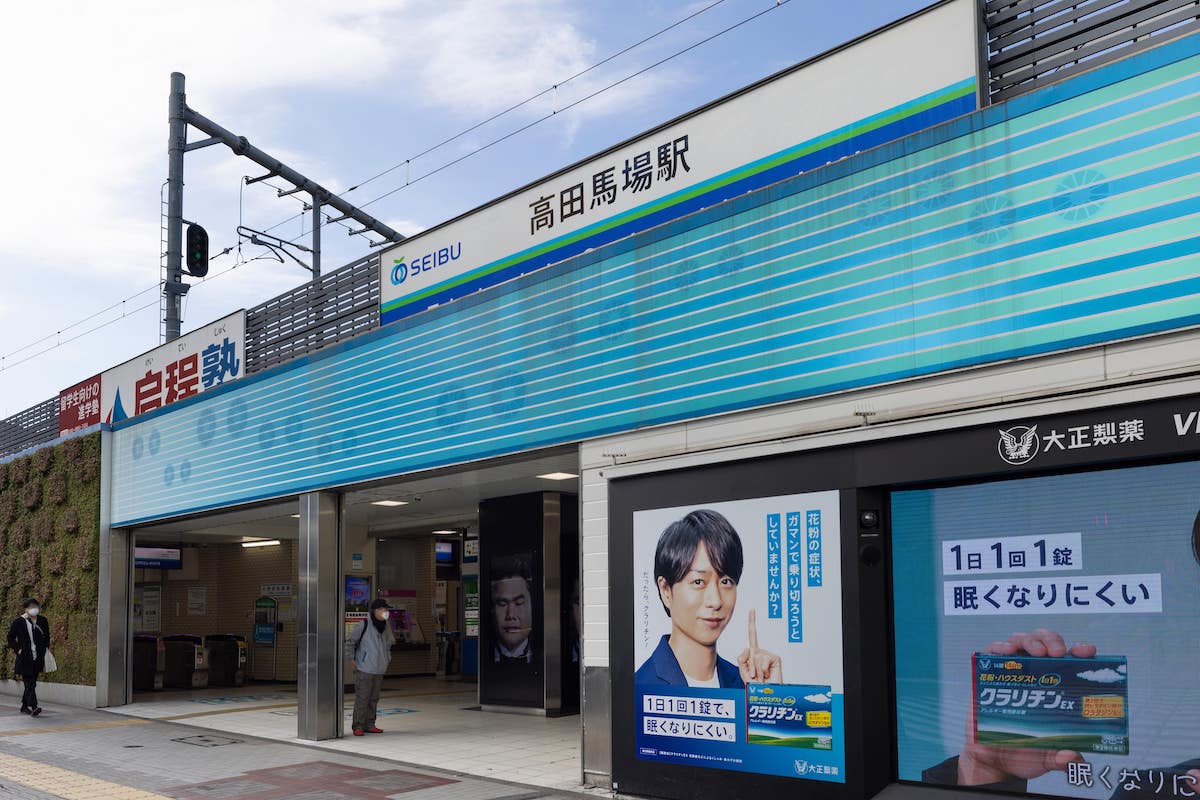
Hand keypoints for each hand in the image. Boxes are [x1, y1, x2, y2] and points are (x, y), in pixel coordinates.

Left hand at [736, 609, 782, 683]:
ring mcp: (769, 654)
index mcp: (753, 653)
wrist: (766, 694)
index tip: (752, 609)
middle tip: (755, 676)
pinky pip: (763, 659)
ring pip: (756, 656)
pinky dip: (762, 670)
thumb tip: (749, 648)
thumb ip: (741, 659)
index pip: (752, 635)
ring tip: (761, 677)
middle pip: (749, 651)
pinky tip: (766, 675)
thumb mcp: (743, 671)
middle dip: (749, 667)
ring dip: (756, 670)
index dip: (752, 622)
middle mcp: (761, 651)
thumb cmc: (756, 685)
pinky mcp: (775, 658)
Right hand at [958, 629, 1095, 785]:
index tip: (1087, 651)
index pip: (1071, 660)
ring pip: (1020, 641)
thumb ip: (1062, 760)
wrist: (992, 761)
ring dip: (1029, 641)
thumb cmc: (1025, 753)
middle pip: (1045, 642)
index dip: (1079, 651)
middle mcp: (1035, 673)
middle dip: (1052, 640)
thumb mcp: (1049, 757)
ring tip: (1037, 652)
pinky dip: (999, 648)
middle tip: (1057, 653)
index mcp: (1056, 686)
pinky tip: (1006, 652)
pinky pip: (992, 653)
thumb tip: (1073, 759)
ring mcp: (1011, 671)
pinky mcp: (988, 675)